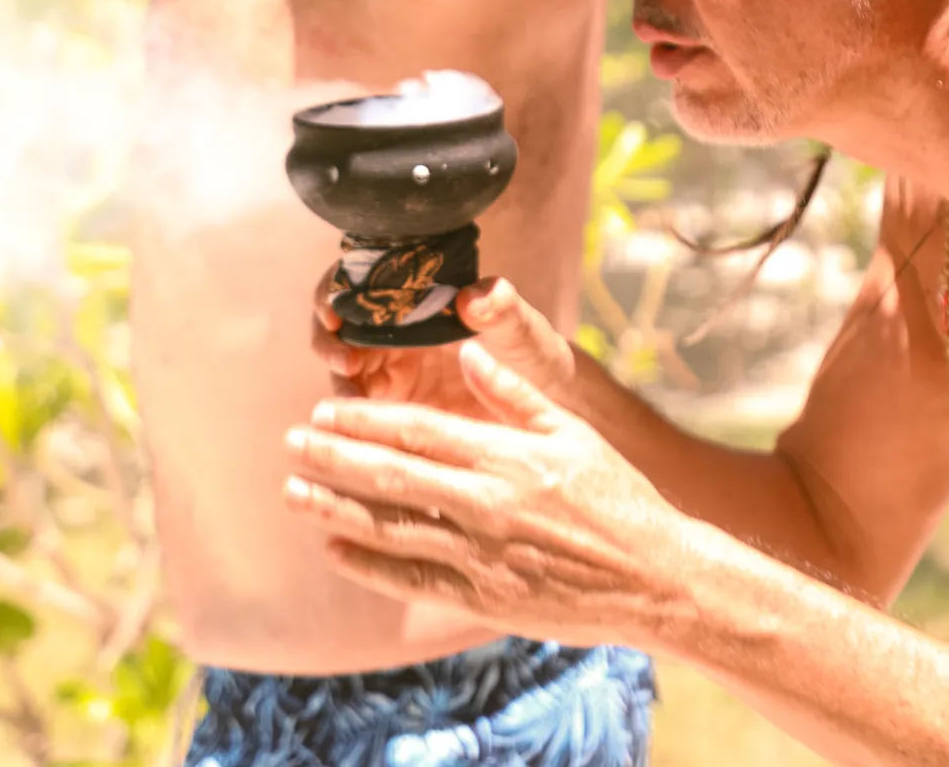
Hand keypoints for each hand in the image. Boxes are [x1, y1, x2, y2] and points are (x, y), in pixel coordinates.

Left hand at [284, 341, 687, 650]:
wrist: (656, 576)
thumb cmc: (618, 496)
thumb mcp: (572, 429)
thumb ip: (514, 392)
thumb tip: (470, 350)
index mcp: (505, 455)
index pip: (416, 433)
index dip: (364, 419)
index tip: (324, 409)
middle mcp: (486, 503)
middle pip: (391, 477)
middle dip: (334, 457)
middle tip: (292, 441)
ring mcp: (482, 555)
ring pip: (391, 529)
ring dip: (335, 508)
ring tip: (293, 492)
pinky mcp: (484, 598)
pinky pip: (414, 580)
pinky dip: (368, 565)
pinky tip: (334, 549)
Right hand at [311, 273, 576, 417]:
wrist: (556, 416)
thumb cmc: (538, 360)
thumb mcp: (524, 332)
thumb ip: (504, 310)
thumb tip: (480, 294)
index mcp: (418, 307)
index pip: (361, 287)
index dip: (338, 292)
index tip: (336, 306)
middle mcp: (397, 340)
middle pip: (339, 331)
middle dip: (328, 340)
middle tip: (344, 359)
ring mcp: (393, 382)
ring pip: (342, 379)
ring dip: (335, 386)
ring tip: (350, 399)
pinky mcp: (397, 423)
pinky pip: (359, 425)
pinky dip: (347, 430)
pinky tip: (351, 442)